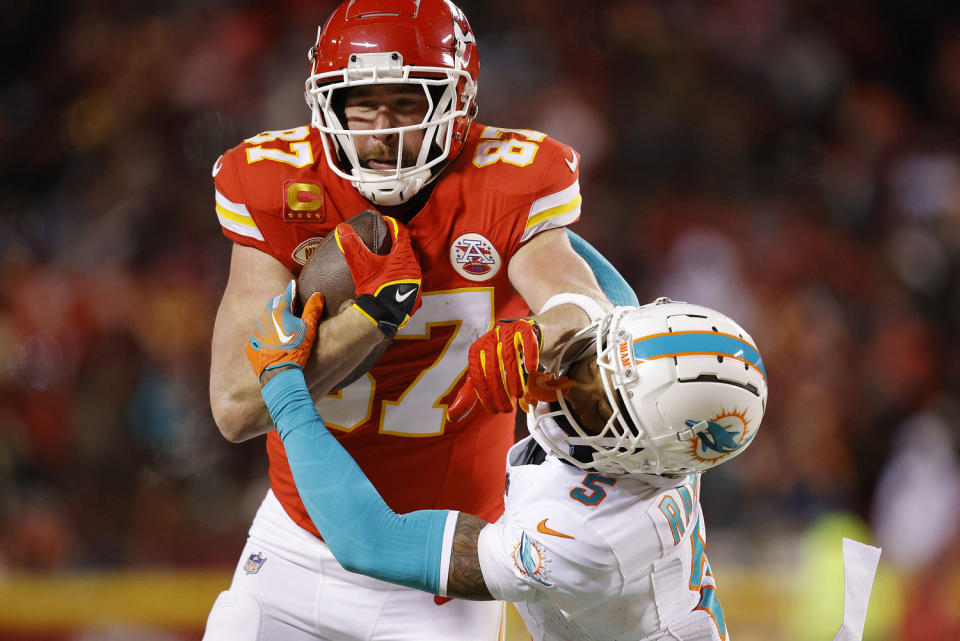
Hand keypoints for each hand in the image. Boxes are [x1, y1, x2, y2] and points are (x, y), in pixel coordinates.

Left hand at [246, 280, 324, 382]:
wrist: (279, 374)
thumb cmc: (296, 350)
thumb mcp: (309, 329)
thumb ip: (313, 310)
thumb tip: (318, 295)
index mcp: (280, 312)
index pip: (287, 295)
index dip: (292, 289)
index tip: (294, 283)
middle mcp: (265, 319)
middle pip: (274, 305)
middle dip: (281, 304)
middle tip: (290, 306)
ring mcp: (256, 332)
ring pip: (265, 320)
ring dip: (273, 320)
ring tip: (282, 326)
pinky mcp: (250, 345)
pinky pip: (258, 335)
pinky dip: (266, 335)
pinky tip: (273, 342)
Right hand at [335, 215, 421, 337]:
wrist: (381, 316)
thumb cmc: (374, 290)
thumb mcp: (360, 265)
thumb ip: (352, 245)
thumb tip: (342, 229)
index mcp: (404, 257)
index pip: (402, 233)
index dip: (393, 224)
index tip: (387, 221)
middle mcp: (414, 269)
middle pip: (408, 249)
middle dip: (398, 243)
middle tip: (388, 240)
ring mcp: (417, 284)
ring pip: (410, 266)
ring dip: (401, 262)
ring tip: (390, 260)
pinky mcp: (415, 297)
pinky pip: (411, 282)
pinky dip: (402, 278)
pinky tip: (393, 280)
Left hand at [448, 319, 541, 418]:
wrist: (515, 337)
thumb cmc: (495, 361)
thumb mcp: (480, 376)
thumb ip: (468, 396)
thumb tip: (451, 417)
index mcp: (475, 352)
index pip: (478, 376)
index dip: (485, 395)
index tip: (494, 410)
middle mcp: (488, 340)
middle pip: (493, 369)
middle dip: (500, 392)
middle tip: (507, 409)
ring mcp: (506, 333)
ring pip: (509, 357)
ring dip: (514, 379)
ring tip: (518, 395)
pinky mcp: (523, 329)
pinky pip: (527, 341)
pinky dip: (529, 356)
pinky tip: (531, 370)